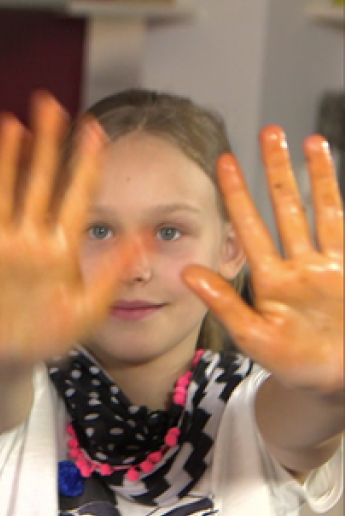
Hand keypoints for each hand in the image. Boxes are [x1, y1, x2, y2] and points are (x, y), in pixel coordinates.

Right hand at [0, 92, 136, 367]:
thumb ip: (112, 272)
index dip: (86, 164)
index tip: (95, 129)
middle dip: (45, 144)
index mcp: (59, 248)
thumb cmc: (48, 337)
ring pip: (1, 196)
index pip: (76, 197)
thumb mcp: (89, 308)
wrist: (9, 363)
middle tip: (49, 104)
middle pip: (38, 182)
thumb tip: (146, 236)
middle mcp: (28, 240)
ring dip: (5, 162)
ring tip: (9, 126)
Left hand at [184, 128, 342, 394]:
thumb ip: (224, 303)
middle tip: (269, 130)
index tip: (223, 159)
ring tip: (310, 139)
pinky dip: (343, 201)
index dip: (237, 193)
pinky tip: (337, 172)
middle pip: (287, 206)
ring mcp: (330, 267)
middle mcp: (300, 265)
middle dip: (278, 169)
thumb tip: (187, 272)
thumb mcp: (254, 336)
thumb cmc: (293, 366)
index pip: (250, 226)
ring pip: (323, 210)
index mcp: (270, 279)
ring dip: (317, 176)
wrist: (336, 385)